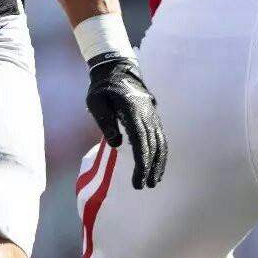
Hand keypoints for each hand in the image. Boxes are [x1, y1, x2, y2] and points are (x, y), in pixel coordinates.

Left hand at [85, 52, 166, 188]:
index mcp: (133, 111)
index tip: (138, 180)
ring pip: (161, 143)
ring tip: (153, 182)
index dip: (141, 163)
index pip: (141, 142)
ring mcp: (153, 116)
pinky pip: (160, 138)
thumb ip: (105, 121)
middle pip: (153, 146)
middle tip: (144, 186)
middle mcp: (147, 115)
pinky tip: (157, 166)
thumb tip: (116, 144)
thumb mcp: (96, 102)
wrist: (117, 70)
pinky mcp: (154, 118)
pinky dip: (161, 154)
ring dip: (159, 163)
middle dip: (150, 168)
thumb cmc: (102, 88)